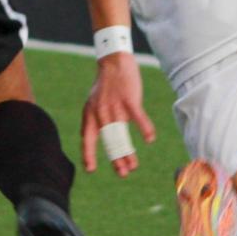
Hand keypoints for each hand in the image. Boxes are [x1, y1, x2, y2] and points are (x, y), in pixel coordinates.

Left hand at [79, 52, 154, 177]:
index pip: (88, 139)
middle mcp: (101, 113)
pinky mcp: (129, 99)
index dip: (88, 155)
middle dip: (116, 160)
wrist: (113, 62)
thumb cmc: (104, 86)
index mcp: (91, 115)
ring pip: (122, 135)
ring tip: (133, 166)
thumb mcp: (91, 103)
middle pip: (109, 142)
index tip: (90, 169)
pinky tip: (150, 139)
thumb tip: (87, 138)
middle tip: (123, 173)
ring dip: (128, 153)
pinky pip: (138, 118)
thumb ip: (91, 120)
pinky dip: (145, 129)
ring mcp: (115, 107)